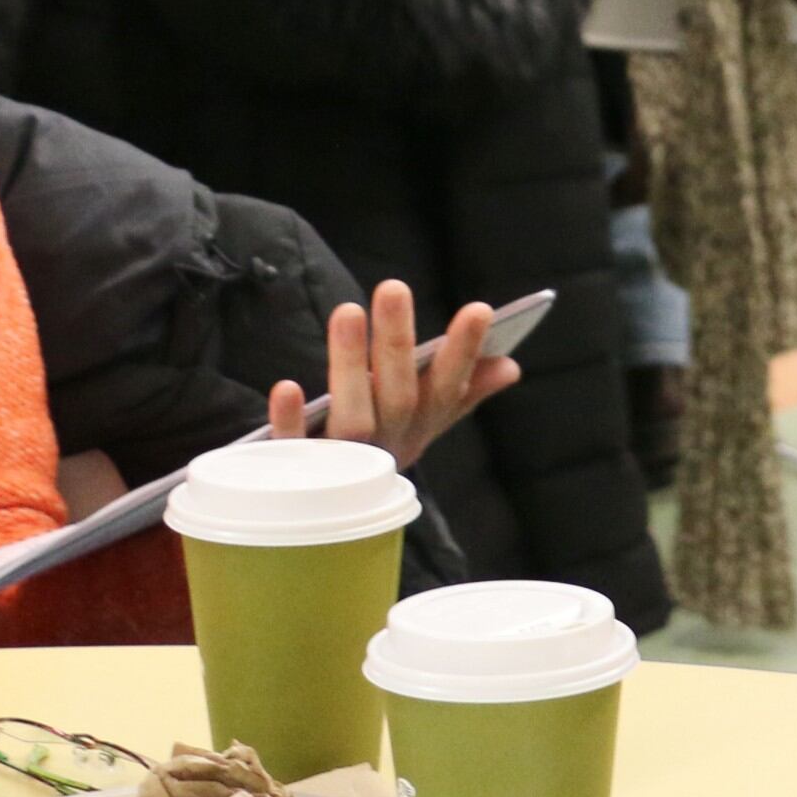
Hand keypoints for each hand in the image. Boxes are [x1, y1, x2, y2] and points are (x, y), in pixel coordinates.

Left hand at [264, 282, 519, 475]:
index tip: (479, 309)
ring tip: (348, 311)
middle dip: (397, 343)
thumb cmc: (380, 446)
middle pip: (398, 397)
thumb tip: (510, 366)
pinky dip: (290, 422)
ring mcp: (343, 461)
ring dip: (349, 367)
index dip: (465, 352)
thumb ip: (465, 392)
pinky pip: (294, 447)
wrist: (327, 509)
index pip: (449, 388)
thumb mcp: (425, 422)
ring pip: (352, 419)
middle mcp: (387, 446)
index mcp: (420, 430)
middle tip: (394, 287)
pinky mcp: (296, 470)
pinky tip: (286, 387)